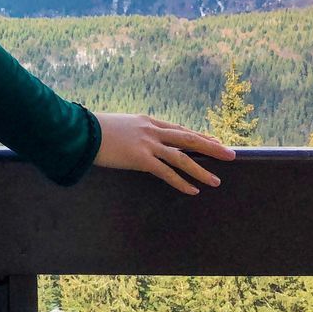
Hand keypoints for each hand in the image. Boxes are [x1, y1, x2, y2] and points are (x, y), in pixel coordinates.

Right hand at [91, 112, 236, 194]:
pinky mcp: (140, 158)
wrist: (81, 130)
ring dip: (201, 169)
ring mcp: (147, 144)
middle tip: (231, 154)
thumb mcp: (119, 125)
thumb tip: (137, 139)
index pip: (179, 129)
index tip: (214, 141)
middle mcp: (151, 130)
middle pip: (188, 138)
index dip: (199, 136)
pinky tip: (193, 190)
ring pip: (182, 157)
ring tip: (217, 180)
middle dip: (211, 147)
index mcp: (147, 121)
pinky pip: (166, 173)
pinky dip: (181, 182)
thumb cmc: (94, 129)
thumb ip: (133, 131)